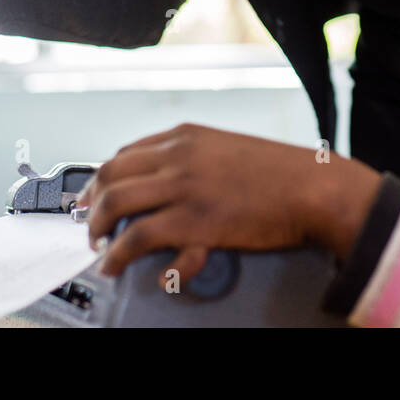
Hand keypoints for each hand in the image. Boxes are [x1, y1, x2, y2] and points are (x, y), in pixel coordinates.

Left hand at [76, 123, 382, 289]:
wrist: (313, 188)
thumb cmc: (283, 173)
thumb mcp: (232, 151)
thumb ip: (199, 160)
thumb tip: (177, 181)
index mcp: (188, 136)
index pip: (128, 152)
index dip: (105, 176)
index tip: (97, 191)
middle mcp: (178, 155)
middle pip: (112, 173)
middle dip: (91, 199)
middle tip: (86, 219)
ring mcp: (183, 186)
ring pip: (116, 203)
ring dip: (98, 227)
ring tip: (97, 244)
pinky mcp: (191, 219)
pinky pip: (137, 237)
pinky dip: (118, 253)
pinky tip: (114, 264)